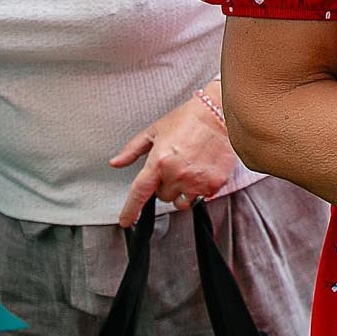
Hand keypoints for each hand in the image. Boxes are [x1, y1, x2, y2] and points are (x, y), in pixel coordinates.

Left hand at [112, 84, 240, 226]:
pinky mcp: (213, 184)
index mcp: (159, 160)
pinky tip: (203, 169)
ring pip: (182, 201)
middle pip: (163, 197)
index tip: (125, 221)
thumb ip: (133, 150)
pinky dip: (201, 188)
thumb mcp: (155, 130)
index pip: (139, 192)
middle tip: (175, 167)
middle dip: (166, 186)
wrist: (220, 114)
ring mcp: (196, 181)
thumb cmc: (189, 119)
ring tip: (190, 169)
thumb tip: (116, 162)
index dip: (130, 210)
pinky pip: (201, 197)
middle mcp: (176, 174)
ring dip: (182, 191)